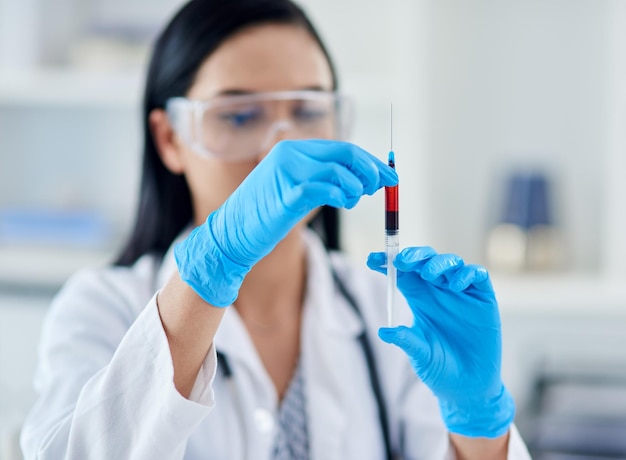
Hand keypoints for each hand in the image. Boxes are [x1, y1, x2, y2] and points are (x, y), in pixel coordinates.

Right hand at [176, 139, 396, 305]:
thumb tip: (363, 177)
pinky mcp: (286, 195)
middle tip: (385, 186)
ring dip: (357, 186)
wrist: (231, 234)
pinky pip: (323, 188)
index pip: (341, 148)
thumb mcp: (296, 189)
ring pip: (338, 170)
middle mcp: (289, 154)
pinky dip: (341, 194)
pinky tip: (345, 202)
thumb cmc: (265, 215)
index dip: (369, 161)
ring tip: (355, 200)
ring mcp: (286, 173)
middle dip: (371, 170)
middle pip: (345, 154)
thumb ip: (322, 178)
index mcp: (293, 150)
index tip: (387, 175)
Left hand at [367, 247, 514, 437]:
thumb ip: (405, 339)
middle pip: (425, 262)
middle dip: (413, 256)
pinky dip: (466, 274)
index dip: (387, 263)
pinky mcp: (484, 299)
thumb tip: (383, 331)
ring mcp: (462, 292)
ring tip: (429, 273)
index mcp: (419, 299)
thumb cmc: (440, 368)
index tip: (371, 259)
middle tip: (401, 261)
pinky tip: (455, 285)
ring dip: (438, 263)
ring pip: (450, 263)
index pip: (402, 273)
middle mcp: (439, 291)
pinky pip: (477, 275)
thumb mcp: (420, 354)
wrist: (469, 387)